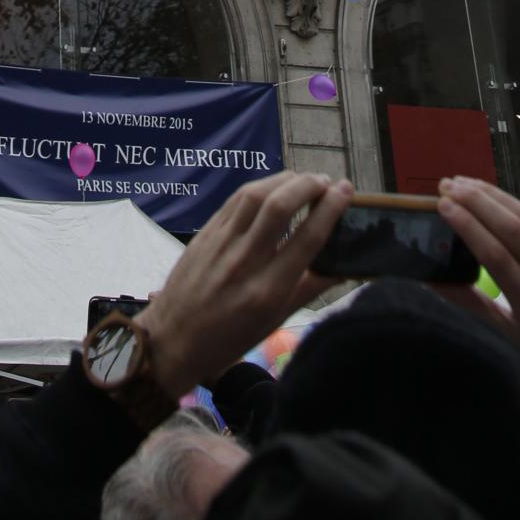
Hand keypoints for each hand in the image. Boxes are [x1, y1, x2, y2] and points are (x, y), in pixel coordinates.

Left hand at [134, 171, 352, 400]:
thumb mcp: (274, 322)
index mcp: (267, 292)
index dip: (331, 210)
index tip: (346, 192)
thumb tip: (342, 266)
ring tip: (305, 179)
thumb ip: (308, 290)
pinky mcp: (205, 233)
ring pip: (256, 195)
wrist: (173, 339)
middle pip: (280, 207)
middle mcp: (244, 262)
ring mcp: (221, 244)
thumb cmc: (229, 339)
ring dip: (285, 180)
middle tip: (327, 181)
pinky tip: (273, 187)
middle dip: (308, 186)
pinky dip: (260, 187)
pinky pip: (235, 200)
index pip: (307, 239)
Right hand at [436, 179, 519, 445]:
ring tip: (465, 183)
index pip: (496, 255)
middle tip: (447, 184)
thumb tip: (435, 281)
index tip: (442, 205)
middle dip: (477, 200)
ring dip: (495, 196)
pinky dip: (516, 209)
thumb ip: (474, 308)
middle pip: (513, 228)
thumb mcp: (514, 345)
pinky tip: (497, 201)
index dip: (467, 225)